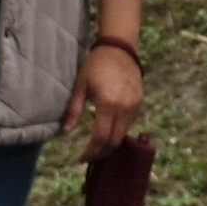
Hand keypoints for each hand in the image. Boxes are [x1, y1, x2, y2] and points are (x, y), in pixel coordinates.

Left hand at [69, 35, 146, 151]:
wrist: (120, 47)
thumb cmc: (96, 65)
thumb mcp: (81, 86)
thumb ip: (75, 110)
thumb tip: (66, 131)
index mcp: (107, 103)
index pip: (100, 136)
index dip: (91, 151)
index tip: (82, 158)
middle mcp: (124, 107)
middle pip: (114, 140)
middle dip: (102, 152)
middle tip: (90, 157)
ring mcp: (134, 105)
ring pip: (123, 134)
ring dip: (111, 143)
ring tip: (99, 146)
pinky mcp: (139, 102)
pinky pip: (129, 123)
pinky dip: (119, 131)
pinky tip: (109, 130)